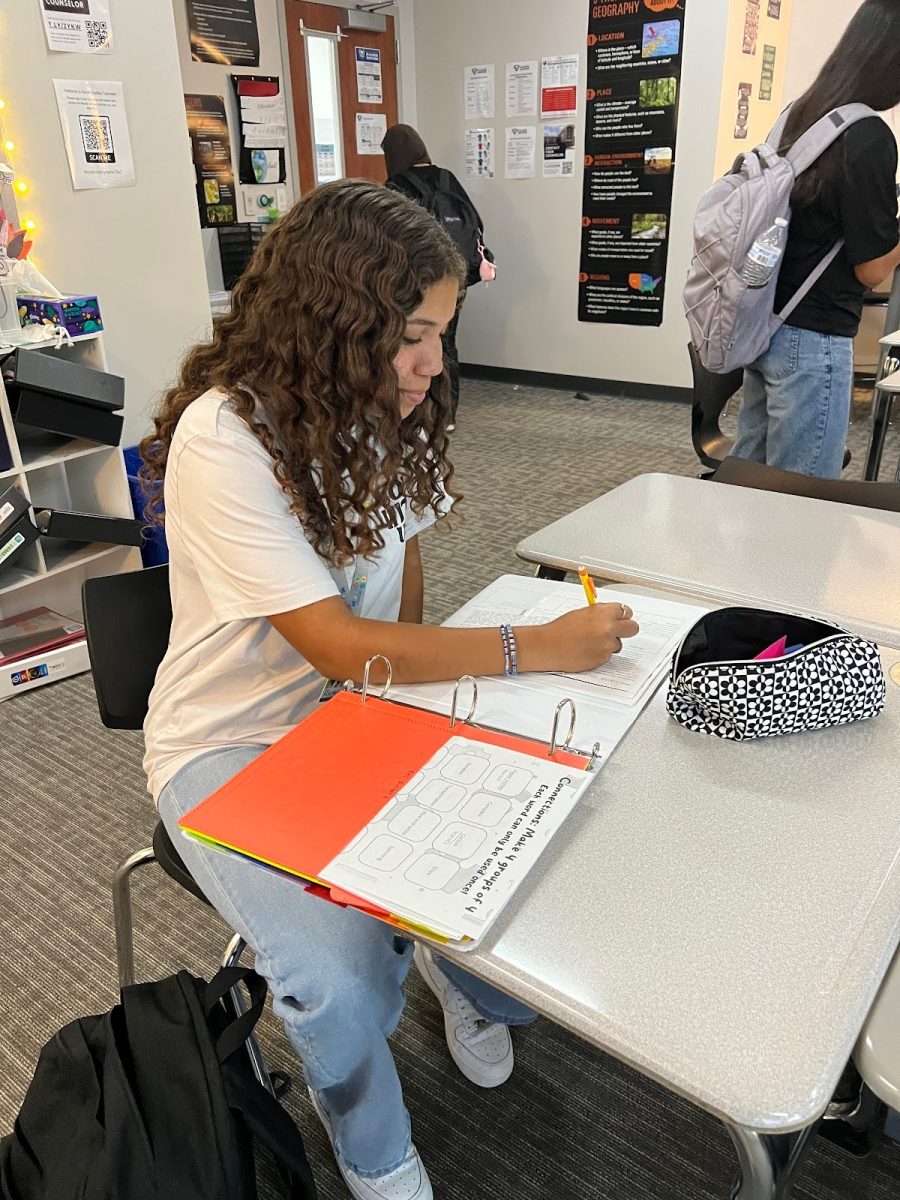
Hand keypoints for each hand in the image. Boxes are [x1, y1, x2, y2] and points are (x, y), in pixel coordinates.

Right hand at [523, 602, 639, 672]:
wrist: (548, 646)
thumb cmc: (560, 630)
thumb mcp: (582, 613)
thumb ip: (600, 614)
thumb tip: (611, 616)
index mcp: (603, 612)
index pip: (626, 611)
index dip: (623, 616)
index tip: (621, 618)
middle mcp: (608, 628)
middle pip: (633, 628)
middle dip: (626, 629)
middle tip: (618, 631)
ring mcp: (607, 644)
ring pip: (619, 644)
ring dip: (609, 644)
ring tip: (591, 642)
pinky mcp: (602, 659)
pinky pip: (608, 656)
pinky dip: (600, 654)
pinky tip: (587, 650)